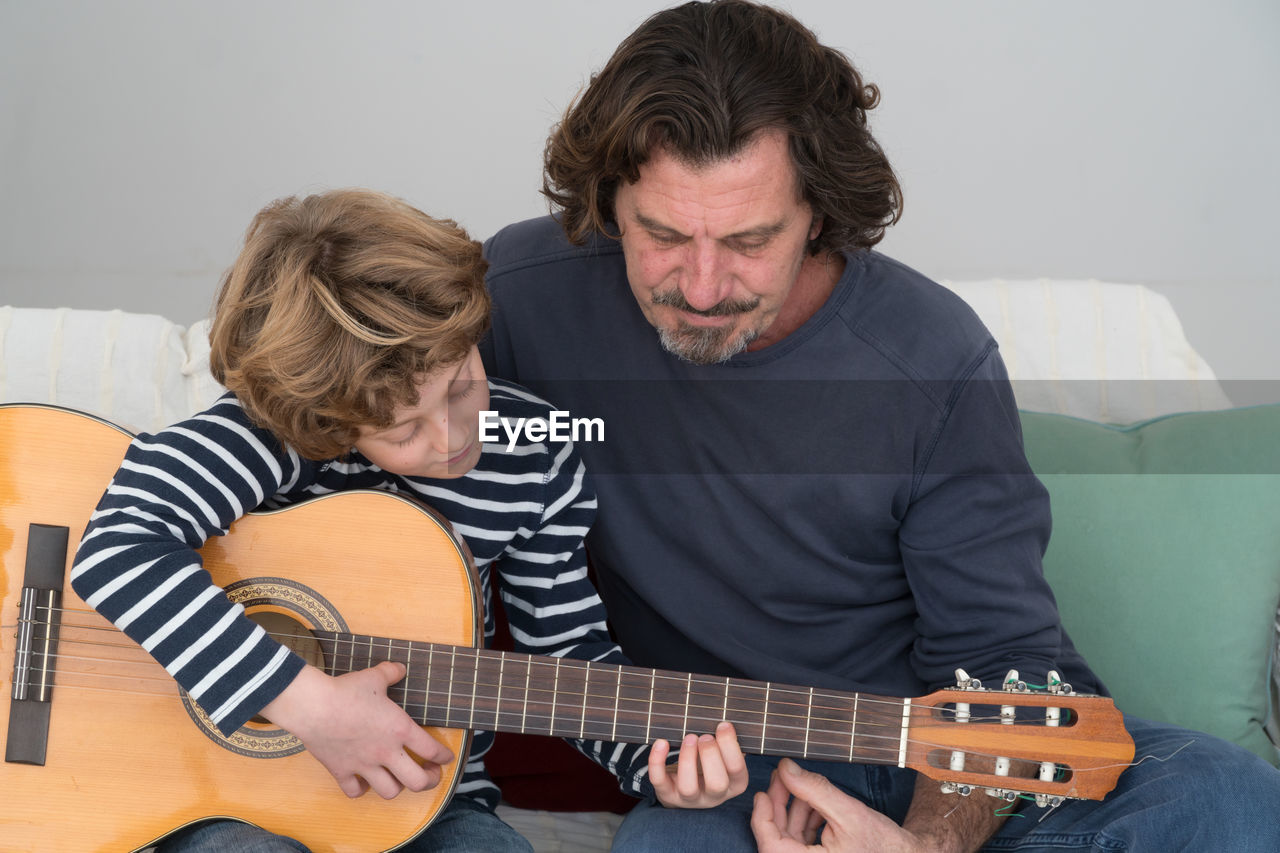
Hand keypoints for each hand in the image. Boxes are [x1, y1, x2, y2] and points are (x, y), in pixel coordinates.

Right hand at [261, 662, 454, 798]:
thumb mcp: (374, 676)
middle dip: (428, 781)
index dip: (444, 757)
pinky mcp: (342, 771)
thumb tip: (400, 667)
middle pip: (417, 782)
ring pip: (389, 792)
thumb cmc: (346, 691)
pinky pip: (355, 792)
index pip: (432, 750)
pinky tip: (364, 781)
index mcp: (400, 729)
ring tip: (400, 779)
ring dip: (397, 787)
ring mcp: (364, 765)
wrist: (314, 706)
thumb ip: (391, 672)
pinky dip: (362, 790)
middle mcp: (386, 752)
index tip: (447, 758)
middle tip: (429, 774)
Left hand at [649, 721, 748, 808]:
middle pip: (717, 784)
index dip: (730, 745)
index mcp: (733, 783)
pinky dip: (657, 761)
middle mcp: (714, 796)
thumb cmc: (710, 762)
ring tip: (689, 738)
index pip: (737, 769)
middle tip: (704, 737)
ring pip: (688, 787)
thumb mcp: (725, 754)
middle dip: (710, 755)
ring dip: (688, 758)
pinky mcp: (667, 794)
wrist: (685, 786)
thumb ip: (729, 740)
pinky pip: (659, 781)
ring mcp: (690, 798)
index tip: (723, 725)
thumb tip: (727, 722)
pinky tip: (661, 742)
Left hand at [750, 758, 929, 852]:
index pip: (770, 846)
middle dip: (780, 805)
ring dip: (794, 810)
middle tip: (783, 777)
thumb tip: (786, 768)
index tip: (762, 793)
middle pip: (778, 838)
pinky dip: (806, 821)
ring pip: (790, 838)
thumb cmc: (883, 845)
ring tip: (801, 785)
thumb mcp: (848, 813)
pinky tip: (815, 803)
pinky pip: (803, 842)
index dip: (762, 817)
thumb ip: (814, 791)